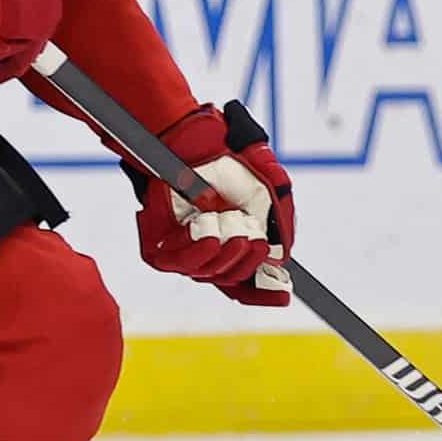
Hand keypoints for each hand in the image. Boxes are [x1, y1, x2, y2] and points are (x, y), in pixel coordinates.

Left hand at [132, 101, 295, 305]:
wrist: (199, 143)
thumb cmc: (234, 162)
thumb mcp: (274, 192)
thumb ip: (281, 227)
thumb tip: (281, 261)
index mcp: (232, 240)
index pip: (245, 279)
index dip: (264, 292)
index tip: (284, 297)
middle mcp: (207, 248)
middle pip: (230, 279)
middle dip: (247, 264)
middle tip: (255, 240)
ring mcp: (181, 248)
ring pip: (206, 274)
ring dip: (225, 255)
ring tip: (233, 230)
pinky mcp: (157, 244)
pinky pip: (177, 263)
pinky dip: (197, 251)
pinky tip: (209, 234)